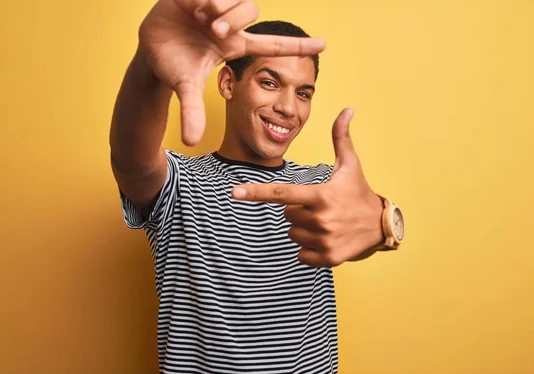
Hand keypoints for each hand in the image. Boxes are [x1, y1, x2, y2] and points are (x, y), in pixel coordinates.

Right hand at [138, 0, 325, 145]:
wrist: (149, 49)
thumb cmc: (173, 66)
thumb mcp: (185, 88)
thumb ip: (192, 111)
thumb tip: (192, 142)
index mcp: (234, 45)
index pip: (274, 45)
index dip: (297, 45)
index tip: (324, 45)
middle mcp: (231, 25)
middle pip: (251, 10)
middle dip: (233, 21)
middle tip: (213, 32)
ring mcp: (217, 7)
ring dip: (221, 10)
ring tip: (201, 20)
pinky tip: (192, 7)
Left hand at [231, 108, 384, 266]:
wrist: (382, 226)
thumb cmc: (360, 192)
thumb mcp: (351, 165)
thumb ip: (341, 138)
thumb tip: (347, 109)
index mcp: (320, 195)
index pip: (281, 194)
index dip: (255, 192)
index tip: (234, 192)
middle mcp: (320, 218)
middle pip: (287, 215)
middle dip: (298, 210)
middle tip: (321, 207)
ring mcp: (324, 239)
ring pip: (293, 234)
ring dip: (304, 229)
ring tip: (326, 223)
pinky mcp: (327, 258)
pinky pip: (301, 254)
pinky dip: (310, 249)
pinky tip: (327, 239)